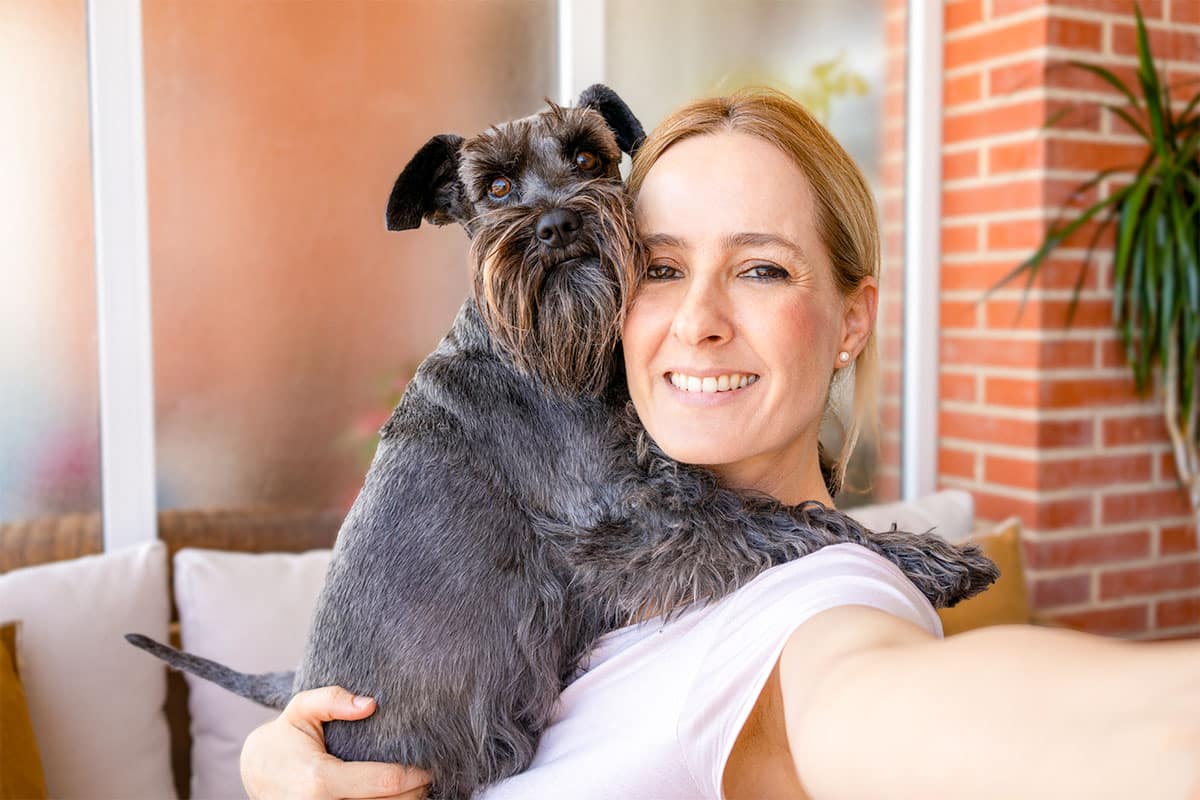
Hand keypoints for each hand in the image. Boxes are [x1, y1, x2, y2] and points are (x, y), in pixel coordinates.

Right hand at [240, 685, 431, 799]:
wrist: (255, 772)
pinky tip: (395, 796)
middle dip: (414, 792)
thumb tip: (370, 704)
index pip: (385, 782)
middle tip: (426, 775)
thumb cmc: (285, 738)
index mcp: (320, 780)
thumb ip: (332, 699)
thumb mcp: (301, 709)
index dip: (414, 775)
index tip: (428, 765)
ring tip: (414, 788)